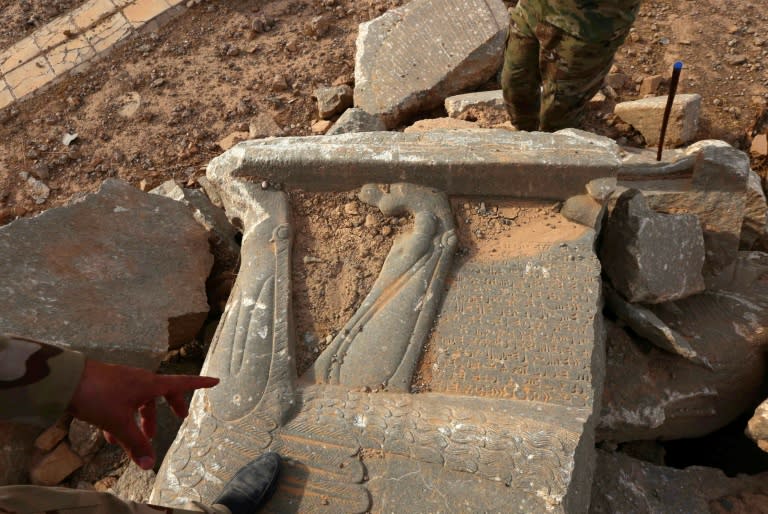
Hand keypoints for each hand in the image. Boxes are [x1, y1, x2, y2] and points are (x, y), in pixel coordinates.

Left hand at [67, 359, 218, 469]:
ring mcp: (125, 381)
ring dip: (142, 419)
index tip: (215, 381)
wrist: (67, 380)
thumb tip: (150, 464)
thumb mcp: (119, 423)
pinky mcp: (110, 385)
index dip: (199, 384)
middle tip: (179, 418)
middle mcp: (141, 380)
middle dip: (170, 406)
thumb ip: (136, 444)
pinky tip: (110, 436)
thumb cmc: (99, 396)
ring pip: (141, 400)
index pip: (182, 383)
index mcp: (150, 384)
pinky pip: (125, 402)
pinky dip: (124, 417)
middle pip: (163, 392)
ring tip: (135, 440)